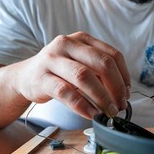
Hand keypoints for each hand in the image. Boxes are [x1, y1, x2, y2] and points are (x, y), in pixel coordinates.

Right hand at [12, 32, 130, 118]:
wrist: (26, 76)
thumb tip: (123, 94)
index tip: (127, 94)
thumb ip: (100, 73)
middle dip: (116, 87)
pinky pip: (66, 92)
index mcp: (83, 39)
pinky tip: (91, 114)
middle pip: (102, 64)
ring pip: (84, 76)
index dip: (124, 77)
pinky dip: (82, 105)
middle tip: (120, 106)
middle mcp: (67, 44)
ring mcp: (52, 59)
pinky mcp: (41, 78)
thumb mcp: (81, 64)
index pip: (113, 55)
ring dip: (101, 97)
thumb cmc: (60, 72)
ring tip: (108, 112)